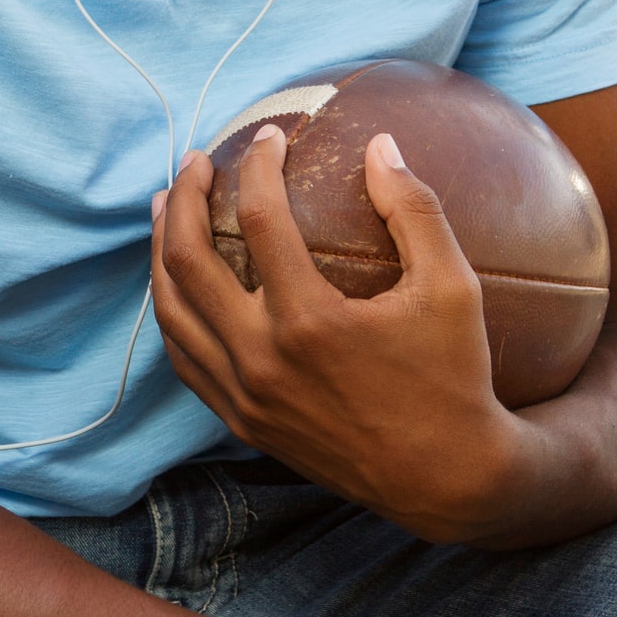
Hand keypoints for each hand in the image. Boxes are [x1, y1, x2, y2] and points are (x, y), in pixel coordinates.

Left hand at [151, 124, 524, 536]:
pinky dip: (175, 309)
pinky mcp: (241, 421)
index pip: (260, 220)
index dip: (258, 166)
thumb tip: (381, 145)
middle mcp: (263, 359)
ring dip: (161, 251)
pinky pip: (185, 357)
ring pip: (171, 311)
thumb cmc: (455, 376)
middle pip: (187, 260)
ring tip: (169, 208)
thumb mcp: (454, 286)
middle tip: (196, 163)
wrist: (446, 479)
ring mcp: (245, 395)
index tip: (269, 136)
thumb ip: (414, 209)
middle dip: (184, 198)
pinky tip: (181, 280)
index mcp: (310, 321)